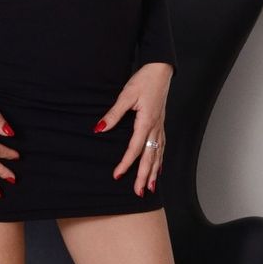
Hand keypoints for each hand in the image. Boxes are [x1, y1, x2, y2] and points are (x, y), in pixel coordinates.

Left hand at [93, 62, 173, 196]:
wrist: (161, 70)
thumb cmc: (144, 80)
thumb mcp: (125, 95)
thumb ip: (113, 114)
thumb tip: (100, 129)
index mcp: (146, 122)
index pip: (134, 148)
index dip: (126, 163)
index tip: (117, 175)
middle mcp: (156, 127)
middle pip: (149, 156)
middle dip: (143, 176)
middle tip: (138, 193)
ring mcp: (160, 126)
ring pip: (158, 154)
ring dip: (153, 172)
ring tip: (150, 188)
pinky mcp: (161, 123)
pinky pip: (162, 146)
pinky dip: (160, 160)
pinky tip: (158, 168)